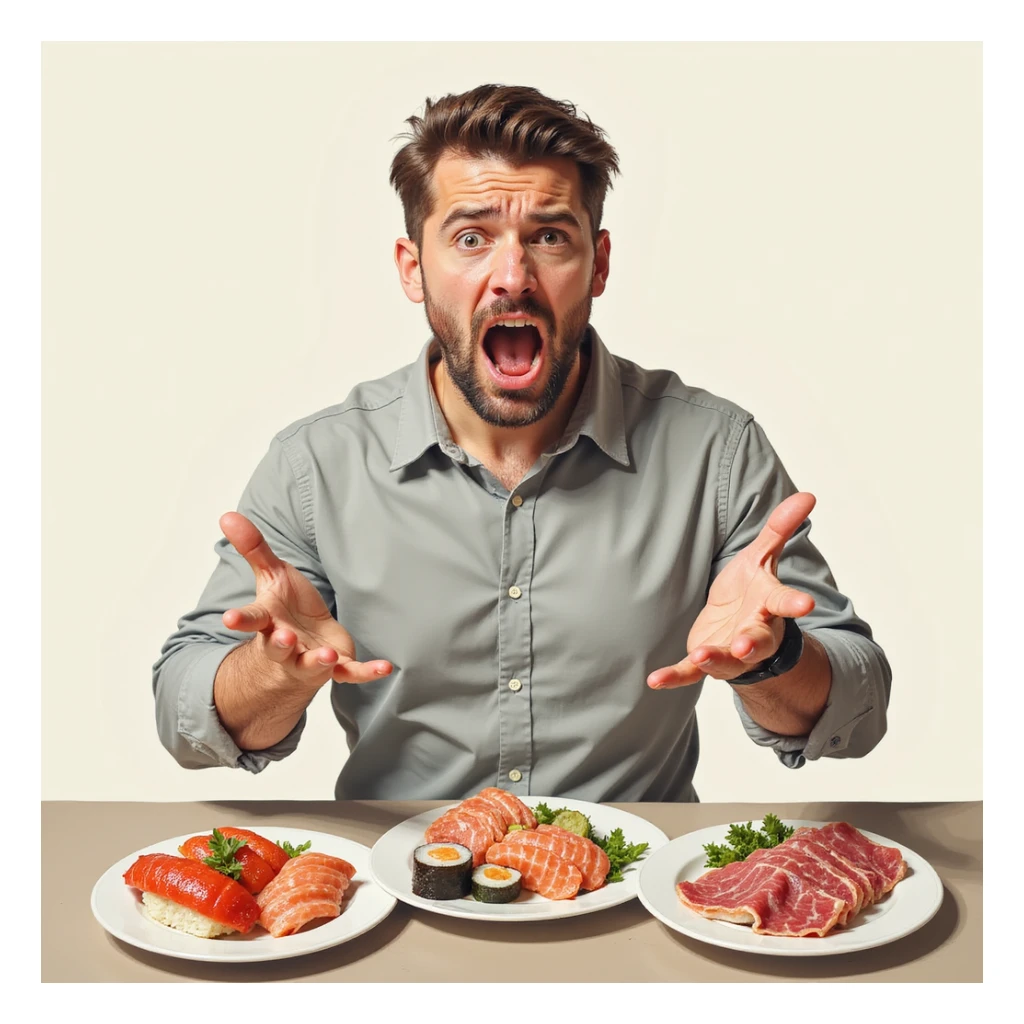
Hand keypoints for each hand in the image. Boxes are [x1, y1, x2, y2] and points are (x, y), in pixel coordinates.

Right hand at [219, 511, 392, 686]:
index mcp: (269, 622)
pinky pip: (352, 672)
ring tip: (327, 655)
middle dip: (280, 645)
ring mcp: (310, 659)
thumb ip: (254, 548)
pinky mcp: (338, 666)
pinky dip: (367, 671)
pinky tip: (385, 667)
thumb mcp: (271, 575)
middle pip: (278, 648)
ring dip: (319, 661)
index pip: (252, 620)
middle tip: (285, 638)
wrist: (303, 644)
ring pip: (311, 665)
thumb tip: (227, 515)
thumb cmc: (285, 608)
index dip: (241, 619)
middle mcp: (286, 645)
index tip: (229, 618)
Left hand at [647, 492, 816, 688]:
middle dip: (751, 644)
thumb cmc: (752, 591)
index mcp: (769, 605)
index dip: (794, 603)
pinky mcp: (705, 660)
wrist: (742, 632)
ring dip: (713, 659)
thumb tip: (808, 495)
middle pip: (757, 641)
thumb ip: (779, 529)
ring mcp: (729, 650)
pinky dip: (673, 676)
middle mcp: (754, 633)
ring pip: (724, 660)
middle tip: (745, 646)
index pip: (783, 602)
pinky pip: (689, 673)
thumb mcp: (762, 558)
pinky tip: (654, 680)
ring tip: (700, 655)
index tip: (806, 604)